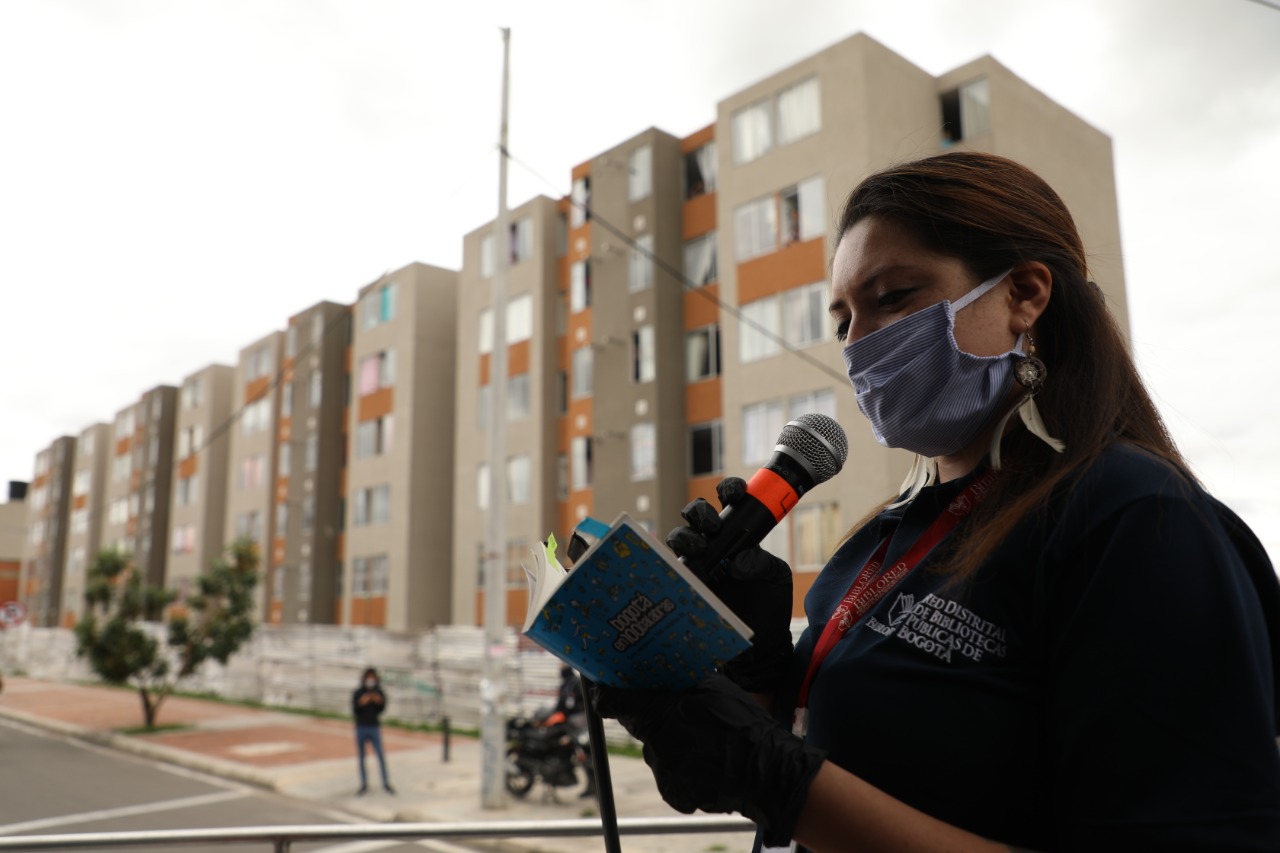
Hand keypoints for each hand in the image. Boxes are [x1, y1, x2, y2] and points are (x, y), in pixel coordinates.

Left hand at [591, 674, 824, 845]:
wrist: (767, 772)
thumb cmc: (742, 724)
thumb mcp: (712, 688)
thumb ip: (679, 682)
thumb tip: (655, 674)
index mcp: (660, 712)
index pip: (615, 702)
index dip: (608, 694)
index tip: (605, 691)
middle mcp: (655, 744)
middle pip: (640, 726)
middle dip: (653, 717)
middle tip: (678, 712)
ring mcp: (664, 771)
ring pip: (656, 751)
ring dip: (671, 743)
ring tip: (704, 740)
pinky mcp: (674, 792)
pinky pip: (670, 774)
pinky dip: (682, 767)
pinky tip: (706, 761)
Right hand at [667, 478, 794, 693]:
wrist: (760, 644)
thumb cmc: (769, 604)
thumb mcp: (775, 578)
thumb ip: (761, 564)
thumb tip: (738, 560)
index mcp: (740, 532)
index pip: (730, 501)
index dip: (729, 489)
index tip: (736, 493)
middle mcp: (716, 543)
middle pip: (697, 513)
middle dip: (701, 511)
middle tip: (714, 526)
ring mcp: (699, 562)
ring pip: (680, 535)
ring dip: (687, 535)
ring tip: (701, 547)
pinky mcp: (687, 583)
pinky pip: (672, 565)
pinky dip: (676, 562)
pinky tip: (688, 568)